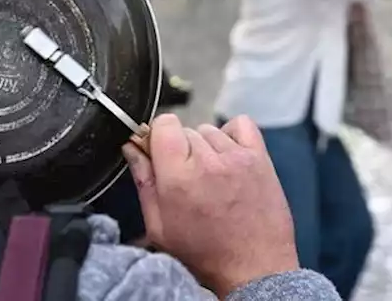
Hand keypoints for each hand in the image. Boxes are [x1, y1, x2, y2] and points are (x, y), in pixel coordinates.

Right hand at [123, 114, 298, 296]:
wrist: (253, 268)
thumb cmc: (206, 254)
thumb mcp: (159, 227)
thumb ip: (144, 182)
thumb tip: (132, 148)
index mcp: (178, 177)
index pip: (163, 124)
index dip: (158, 137)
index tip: (159, 153)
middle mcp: (208, 161)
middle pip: (185, 129)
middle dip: (181, 150)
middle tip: (187, 178)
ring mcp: (237, 157)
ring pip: (210, 130)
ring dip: (206, 148)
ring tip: (211, 176)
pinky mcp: (259, 158)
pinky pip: (241, 125)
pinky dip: (232, 135)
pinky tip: (229, 158)